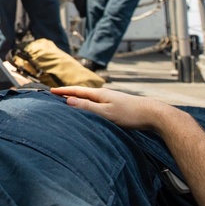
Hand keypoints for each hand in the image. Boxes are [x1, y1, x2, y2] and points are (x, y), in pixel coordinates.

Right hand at [51, 85, 170, 129]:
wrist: (153, 114)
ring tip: (69, 103)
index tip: (51, 91)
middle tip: (56, 96)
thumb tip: (68, 100)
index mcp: (99, 94)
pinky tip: (90, 111)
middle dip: (68, 94)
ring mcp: (110, 99)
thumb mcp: (106, 113)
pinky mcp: (116, 106)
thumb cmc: (130, 114)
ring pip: (90, 99)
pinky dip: (88, 105)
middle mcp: (103, 94)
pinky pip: (97, 104)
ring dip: (78, 100)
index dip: (63, 91)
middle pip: (82, 93)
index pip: (76, 90)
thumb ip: (87, 107)